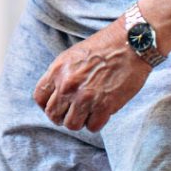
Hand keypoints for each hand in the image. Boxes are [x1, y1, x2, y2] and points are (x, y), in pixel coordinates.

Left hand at [32, 22, 149, 131]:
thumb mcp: (73, 56)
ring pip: (72, 125)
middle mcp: (68, 85)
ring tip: (89, 111)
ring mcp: (85, 97)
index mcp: (58, 70)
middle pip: (53, 115)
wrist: (130, 44)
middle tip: (74, 112)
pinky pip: (92, 127)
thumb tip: (56, 94)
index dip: (47, 105)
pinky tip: (102, 111)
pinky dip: (97, 122)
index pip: (40, 98)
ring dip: (80, 121)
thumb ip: (61, 75)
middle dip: (62, 116)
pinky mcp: (104, 106)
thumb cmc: (103, 47)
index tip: (57, 106)